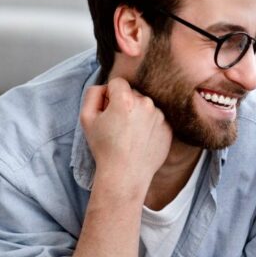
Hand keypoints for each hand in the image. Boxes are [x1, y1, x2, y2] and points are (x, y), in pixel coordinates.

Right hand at [80, 77, 172, 200]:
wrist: (125, 174)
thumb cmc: (104, 148)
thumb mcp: (87, 118)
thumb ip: (93, 94)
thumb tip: (105, 86)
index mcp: (125, 99)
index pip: (118, 82)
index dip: (110, 95)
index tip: (108, 110)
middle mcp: (146, 104)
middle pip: (133, 93)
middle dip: (125, 104)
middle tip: (118, 126)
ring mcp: (160, 116)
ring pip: (146, 106)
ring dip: (138, 114)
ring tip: (130, 135)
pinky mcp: (168, 128)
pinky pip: (156, 119)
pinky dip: (149, 126)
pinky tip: (140, 140)